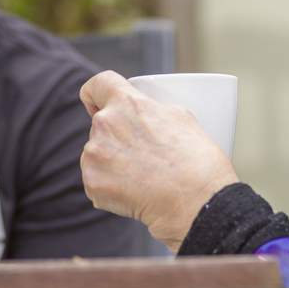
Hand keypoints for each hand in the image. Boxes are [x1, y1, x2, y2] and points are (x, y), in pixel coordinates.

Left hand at [80, 70, 238, 250]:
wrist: (195, 202)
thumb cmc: (196, 160)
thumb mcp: (181, 116)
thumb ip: (151, 109)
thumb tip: (143, 115)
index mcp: (127, 103)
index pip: (97, 85)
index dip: (95, 94)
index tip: (97, 103)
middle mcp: (105, 124)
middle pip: (101, 125)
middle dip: (116, 137)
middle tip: (142, 154)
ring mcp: (94, 155)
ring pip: (97, 154)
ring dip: (113, 163)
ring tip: (143, 176)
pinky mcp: (92, 183)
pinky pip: (97, 180)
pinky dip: (112, 187)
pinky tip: (136, 193)